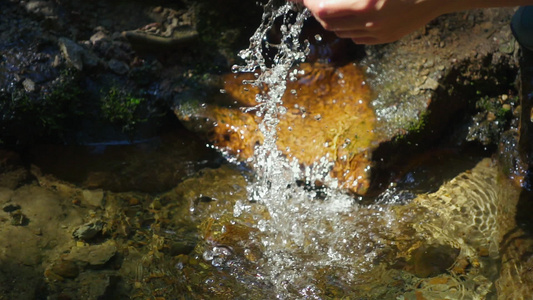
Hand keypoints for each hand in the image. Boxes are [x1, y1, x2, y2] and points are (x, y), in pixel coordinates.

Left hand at [300, 0, 458, 44]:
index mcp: (365, 5)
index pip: (322, 9)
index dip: (309, 2)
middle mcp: (370, 23)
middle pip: (329, 23)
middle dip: (317, 10)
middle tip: (313, 0)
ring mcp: (379, 33)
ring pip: (342, 32)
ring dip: (331, 20)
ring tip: (330, 6)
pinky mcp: (387, 38)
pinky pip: (358, 38)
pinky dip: (347, 28)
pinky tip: (350, 17)